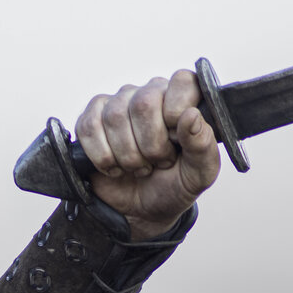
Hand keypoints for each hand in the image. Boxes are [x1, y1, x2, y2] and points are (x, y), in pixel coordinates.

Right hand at [75, 70, 220, 239]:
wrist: (143, 210)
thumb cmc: (175, 185)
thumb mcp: (200, 174)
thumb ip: (203, 145)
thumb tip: (191, 116)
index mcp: (183, 99)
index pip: (181, 81)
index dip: (177, 112)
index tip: (177, 140)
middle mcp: (150, 93)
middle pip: (144, 104)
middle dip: (152, 145)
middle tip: (159, 162)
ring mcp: (118, 103)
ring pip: (115, 118)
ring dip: (129, 156)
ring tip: (140, 167)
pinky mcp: (92, 118)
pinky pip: (89, 127)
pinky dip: (103, 157)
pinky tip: (116, 167)